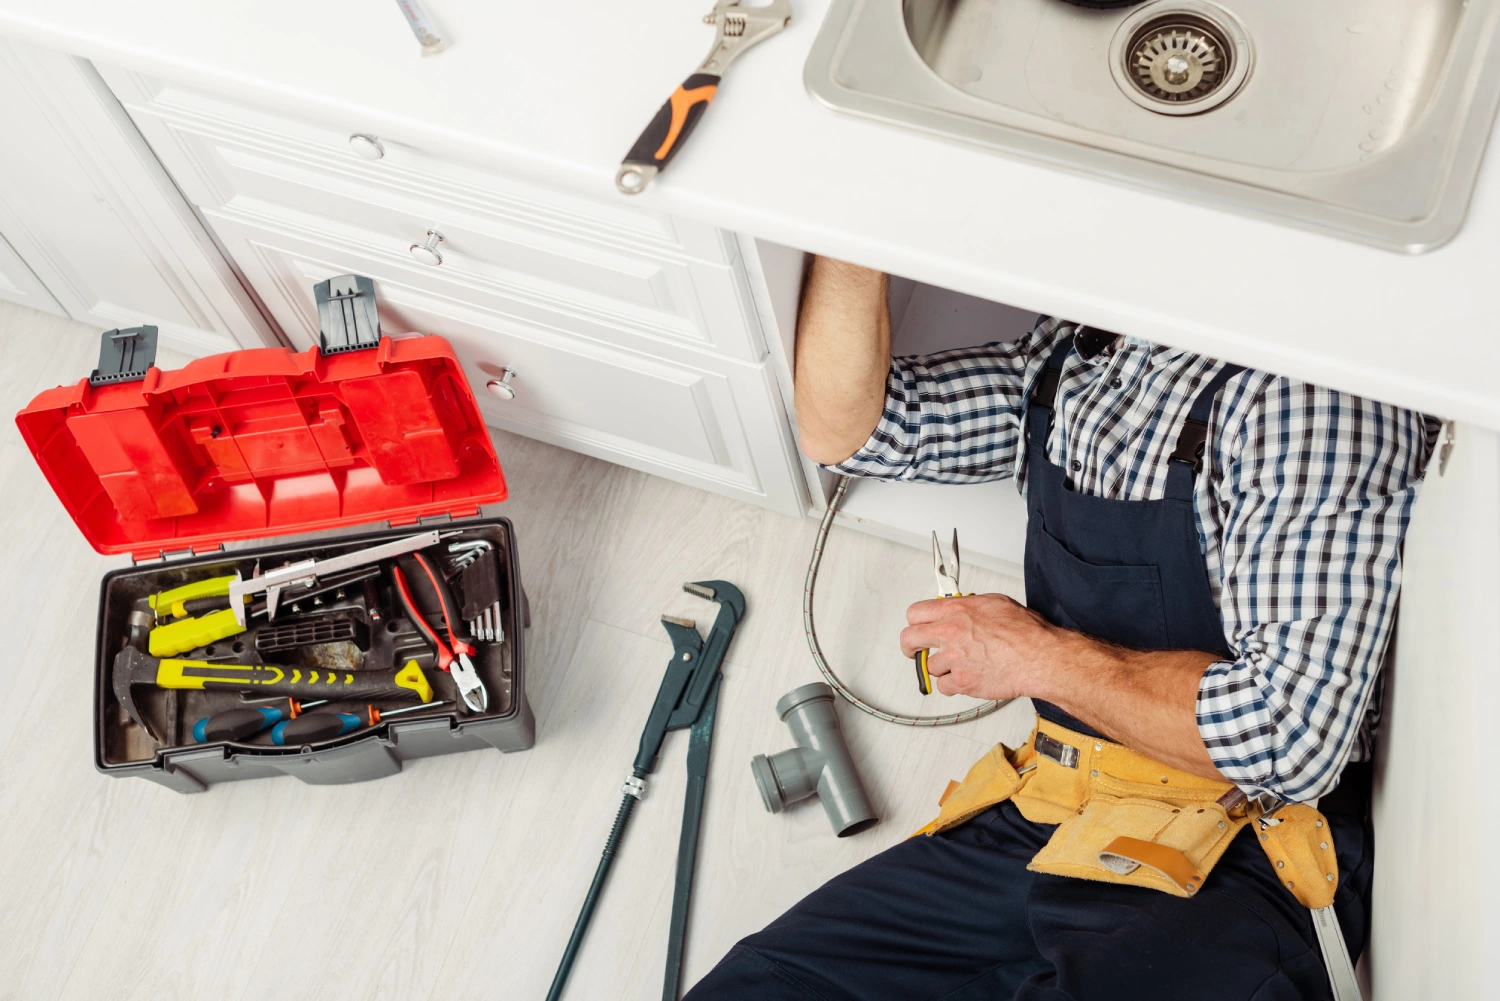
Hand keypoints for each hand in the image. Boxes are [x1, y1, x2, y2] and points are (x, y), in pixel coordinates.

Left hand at [899, 593, 1058, 699]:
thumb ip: (969, 606)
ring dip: (942, 668)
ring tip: (961, 664)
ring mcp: (954, 659)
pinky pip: (944, 687)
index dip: (915, 621)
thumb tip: (959, 607)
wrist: (1039, 657)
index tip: (917, 627)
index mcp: (956, 611)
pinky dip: (954, 685)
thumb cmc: (1026, 632)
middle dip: (910, 647)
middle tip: (914, 651)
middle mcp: (950, 633)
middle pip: (909, 639)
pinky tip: (968, 677)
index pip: (916, 612)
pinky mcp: (962, 681)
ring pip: (929, 667)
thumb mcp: (995, 603)